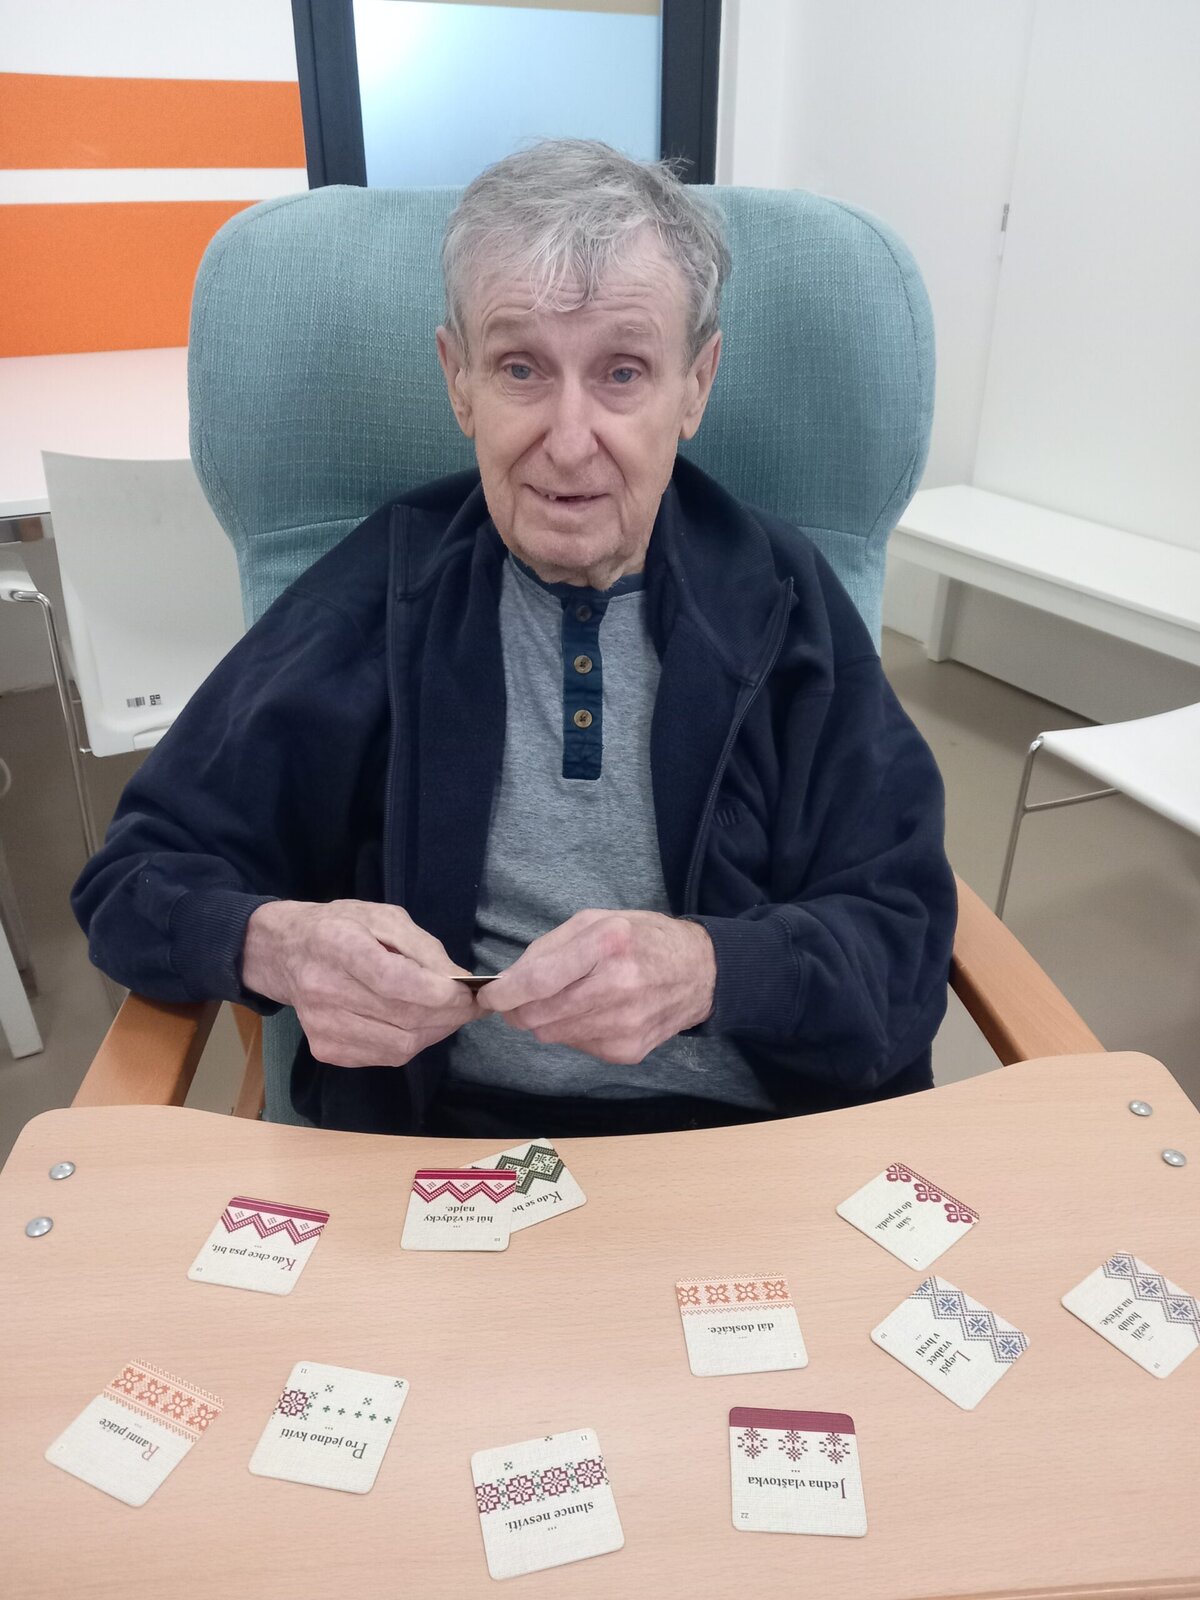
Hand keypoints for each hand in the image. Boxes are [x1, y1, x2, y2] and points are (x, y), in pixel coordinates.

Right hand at [241, 899, 476, 1066]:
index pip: (394, 981)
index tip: (467, 992)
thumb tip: (460, 982)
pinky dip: (412, 1043)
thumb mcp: (383, 918)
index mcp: (338, 945)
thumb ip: (423, 948)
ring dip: (436, 1032)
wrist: (285, 952)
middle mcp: (324, 989)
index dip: (438, 993)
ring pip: (400, 1045)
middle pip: (403, 1017)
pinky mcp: (325, 1049)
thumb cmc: (340, 926)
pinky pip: (385, 1057)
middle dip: (449, 1015)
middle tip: (470, 1005)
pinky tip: (419, 1024)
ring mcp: (322, 1025)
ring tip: (449, 1014)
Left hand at [476, 909, 714, 1064]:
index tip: (489, 995)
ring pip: (552, 1034)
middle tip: (522, 997)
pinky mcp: (627, 1050)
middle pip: (538, 1016)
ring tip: (570, 997)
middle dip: (519, 1009)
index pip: (538, 981)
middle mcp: (617, 987)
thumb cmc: (643, 939)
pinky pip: (577, 1045)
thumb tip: (508, 982)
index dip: (504, 994)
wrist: (700, 973)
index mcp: (607, 945)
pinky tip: (596, 1011)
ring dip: (547, 1019)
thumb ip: (549, 948)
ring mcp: (623, 1025)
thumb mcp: (598, 920)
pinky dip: (574, 1029)